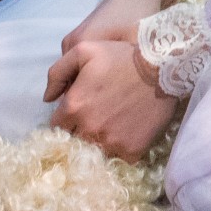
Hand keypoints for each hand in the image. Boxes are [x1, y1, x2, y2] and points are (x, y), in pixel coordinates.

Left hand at [43, 38, 181, 160]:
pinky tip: (126, 136)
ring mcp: (111, 141)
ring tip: (111, 128)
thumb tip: (47, 98)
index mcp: (74, 107)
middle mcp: (89, 128)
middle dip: (80, 132)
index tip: (78, 113)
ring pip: (95, 152)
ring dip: (99, 143)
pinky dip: (120, 151)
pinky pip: (118, 160)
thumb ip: (57, 72)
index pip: (57, 126)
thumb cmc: (123, 56)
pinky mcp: (132, 149)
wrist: (163, 66)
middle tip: (96, 118)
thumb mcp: (84, 50)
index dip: (67, 119)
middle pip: (74, 141)